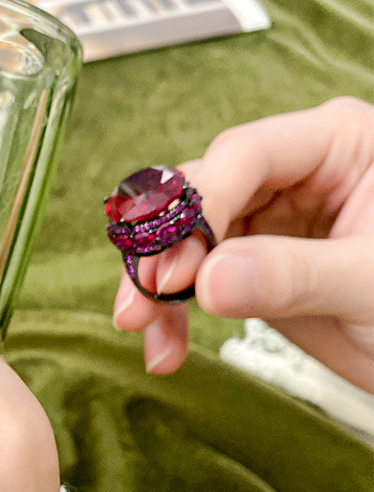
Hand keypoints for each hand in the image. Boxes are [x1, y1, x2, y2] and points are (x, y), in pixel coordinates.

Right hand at [113, 97, 373, 392]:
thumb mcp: (373, 282)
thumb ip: (292, 275)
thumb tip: (208, 280)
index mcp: (337, 145)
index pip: (243, 157)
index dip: (198, 210)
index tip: (175, 271)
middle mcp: (292, 175)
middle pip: (200, 195)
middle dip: (164, 251)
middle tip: (141, 302)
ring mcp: (266, 223)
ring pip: (184, 241)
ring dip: (156, 289)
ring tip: (147, 333)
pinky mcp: (248, 268)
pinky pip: (193, 281)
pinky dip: (172, 313)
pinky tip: (166, 346)